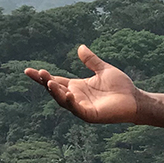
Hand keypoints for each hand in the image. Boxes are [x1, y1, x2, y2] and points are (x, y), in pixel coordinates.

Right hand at [24, 45, 141, 124]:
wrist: (135, 99)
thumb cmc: (121, 86)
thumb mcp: (104, 70)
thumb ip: (91, 60)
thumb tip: (80, 47)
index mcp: (77, 87)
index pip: (55, 81)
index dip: (42, 77)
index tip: (28, 70)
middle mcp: (76, 97)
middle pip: (55, 90)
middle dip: (45, 82)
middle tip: (37, 73)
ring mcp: (82, 107)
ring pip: (62, 100)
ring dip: (55, 92)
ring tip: (49, 82)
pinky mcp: (90, 115)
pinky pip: (76, 109)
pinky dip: (70, 102)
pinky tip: (67, 93)